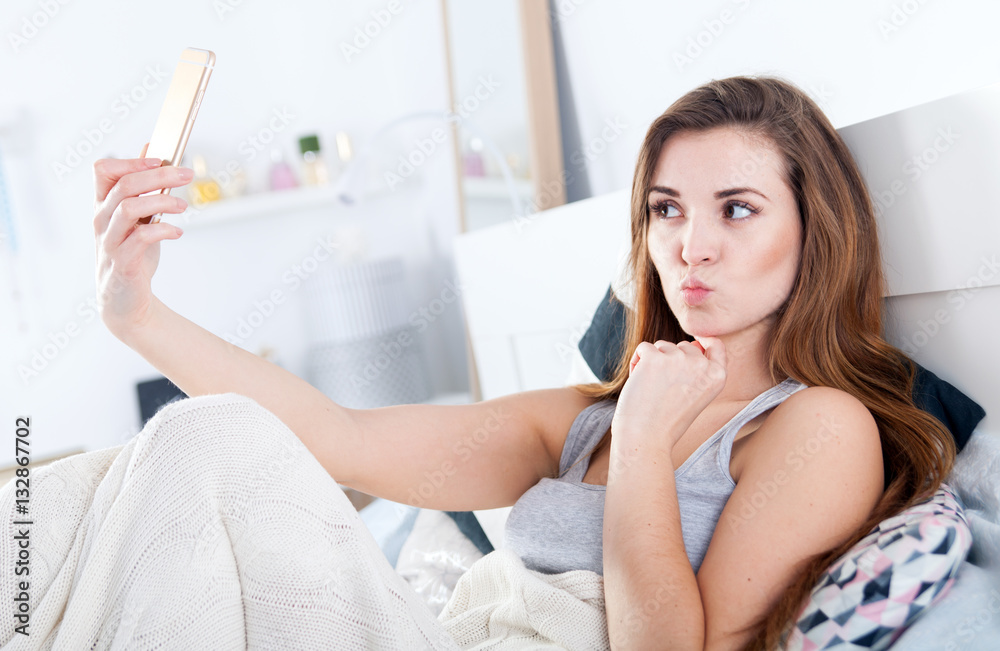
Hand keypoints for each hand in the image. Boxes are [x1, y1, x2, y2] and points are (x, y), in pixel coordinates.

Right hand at [93, 142, 190, 334]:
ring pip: (128, 208)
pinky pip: (139, 239)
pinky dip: (163, 230)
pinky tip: (177, 232)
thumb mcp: (139, 218)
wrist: (125, 299)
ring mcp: (109, 241)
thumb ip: (143, 186)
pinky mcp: (122, 262)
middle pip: (124, 185)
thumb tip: (152, 149)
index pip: (104, 170)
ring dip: (162, 202)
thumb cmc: (133, 253)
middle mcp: (101, 219)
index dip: (131, 161)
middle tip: (187, 175)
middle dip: (159, 175)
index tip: (161, 159)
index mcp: (103, 205)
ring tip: (183, 206)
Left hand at [611, 338, 726, 454]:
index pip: (716, 345)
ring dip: (653, 362)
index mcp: (718, 376)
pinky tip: (638, 382)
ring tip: (651, 389)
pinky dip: (637, 363)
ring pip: (663, 346)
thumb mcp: (697, 396)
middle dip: (671, 360)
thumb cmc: (668, 421)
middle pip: (684, 346)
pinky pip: (644, 348)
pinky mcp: (655, 357)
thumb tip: (695, 342)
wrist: (646, 438)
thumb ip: (700, 370)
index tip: (691, 351)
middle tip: (664, 389)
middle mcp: (702, 365)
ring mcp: (679, 359)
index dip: (703, 343)